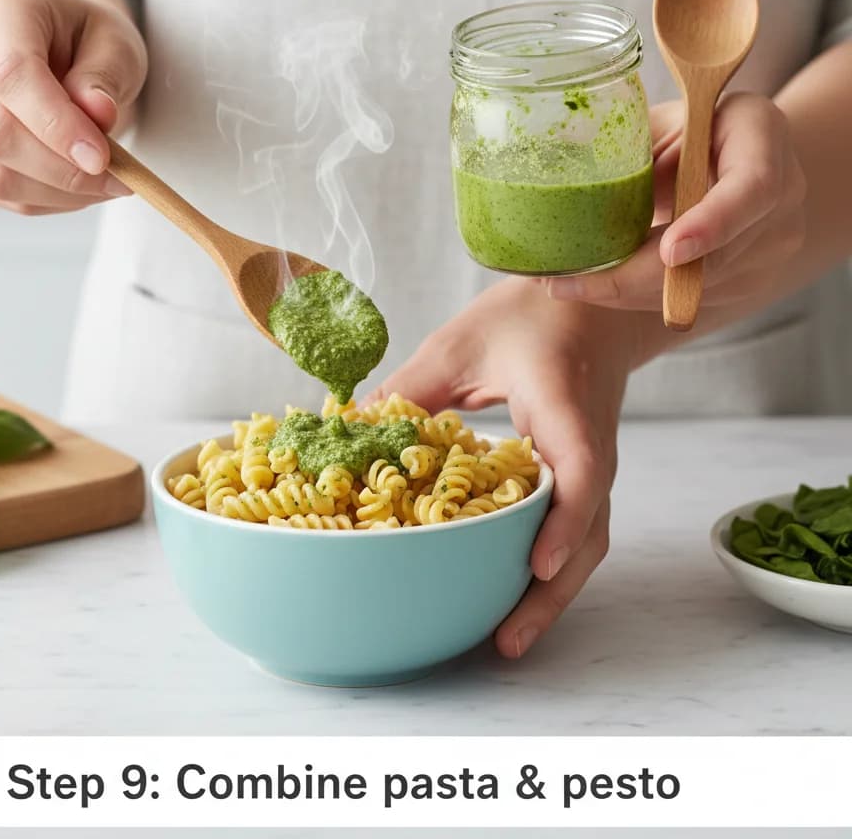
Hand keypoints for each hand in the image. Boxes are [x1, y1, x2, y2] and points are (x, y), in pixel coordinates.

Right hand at [0, 0, 147, 214]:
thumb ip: (106, 75)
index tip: (102, 157)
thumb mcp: (116, 41)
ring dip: (59, 193)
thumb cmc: (87, 41)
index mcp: (0, 12)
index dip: (57, 125)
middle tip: (118, 178)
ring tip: (105, 183)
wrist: (55, 46)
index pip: (12, 75)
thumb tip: (98, 114)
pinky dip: (45, 201)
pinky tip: (77, 186)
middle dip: (63, 170)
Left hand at [370, 278, 637, 657]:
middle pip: (590, 530)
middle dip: (554, 591)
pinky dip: (551, 564)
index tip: (537, 566)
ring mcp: (593, 461)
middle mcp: (590, 442)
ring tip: (508, 637)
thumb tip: (353, 431)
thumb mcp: (460, 342)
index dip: (564, 523)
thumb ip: (411, 387)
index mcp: (562, 403)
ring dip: (554, 593)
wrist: (595, 307)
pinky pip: (576, 527)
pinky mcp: (583, 471)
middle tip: (506, 640)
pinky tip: (517, 590)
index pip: (581, 469)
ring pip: (587, 539)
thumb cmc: (531, 314)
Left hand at [547, 93, 806, 307]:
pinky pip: (690, 299)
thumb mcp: (660, 120)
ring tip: (563, 284)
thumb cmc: (686, 127)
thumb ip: (635, 145)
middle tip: (569, 283)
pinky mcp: (751, 279)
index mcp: (761, 134)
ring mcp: (773, 244)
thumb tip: (564, 178)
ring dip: (624, 292)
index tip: (669, 251)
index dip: (712, 224)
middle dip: (635, 277)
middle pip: (716, 255)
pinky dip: (637, 297)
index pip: (754, 187)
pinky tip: (595, 285)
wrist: (738, 155)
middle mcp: (783, 194)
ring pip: (696, 287)